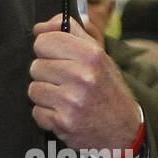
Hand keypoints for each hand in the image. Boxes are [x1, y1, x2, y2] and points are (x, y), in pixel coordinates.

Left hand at [30, 16, 141, 151]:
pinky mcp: (62, 122)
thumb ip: (71, 33)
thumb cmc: (108, 91)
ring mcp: (71, 100)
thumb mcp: (98, 56)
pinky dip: (47, 115)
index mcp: (91, 55)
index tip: (56, 57)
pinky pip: (36, 112)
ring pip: (33, 89)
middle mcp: (82, 76)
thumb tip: (40, 27)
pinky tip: (64, 114)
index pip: (44, 41)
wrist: (123, 131)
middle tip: (65, 83)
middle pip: (36, 66)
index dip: (47, 49)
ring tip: (65, 99)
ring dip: (45, 96)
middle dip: (47, 75)